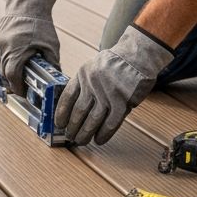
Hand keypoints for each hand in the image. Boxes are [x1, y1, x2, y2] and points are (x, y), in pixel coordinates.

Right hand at [0, 0, 60, 90]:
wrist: (27, 4)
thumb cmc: (40, 24)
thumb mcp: (51, 45)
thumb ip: (52, 62)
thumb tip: (55, 76)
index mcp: (17, 52)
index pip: (13, 77)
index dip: (17, 87)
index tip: (23, 92)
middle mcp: (4, 49)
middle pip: (4, 73)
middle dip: (11, 82)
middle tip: (20, 86)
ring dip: (6, 73)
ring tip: (15, 76)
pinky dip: (2, 62)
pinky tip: (10, 63)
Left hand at [56, 25, 172, 145]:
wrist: (138, 55)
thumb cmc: (116, 64)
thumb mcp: (93, 67)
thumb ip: (84, 85)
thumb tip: (72, 110)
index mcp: (82, 74)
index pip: (67, 97)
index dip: (61, 113)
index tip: (59, 124)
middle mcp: (92, 84)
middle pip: (78, 112)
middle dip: (72, 127)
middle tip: (70, 136)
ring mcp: (107, 93)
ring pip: (92, 120)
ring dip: (85, 133)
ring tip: (81, 141)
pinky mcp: (122, 101)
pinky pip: (110, 122)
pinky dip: (104, 133)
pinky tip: (99, 140)